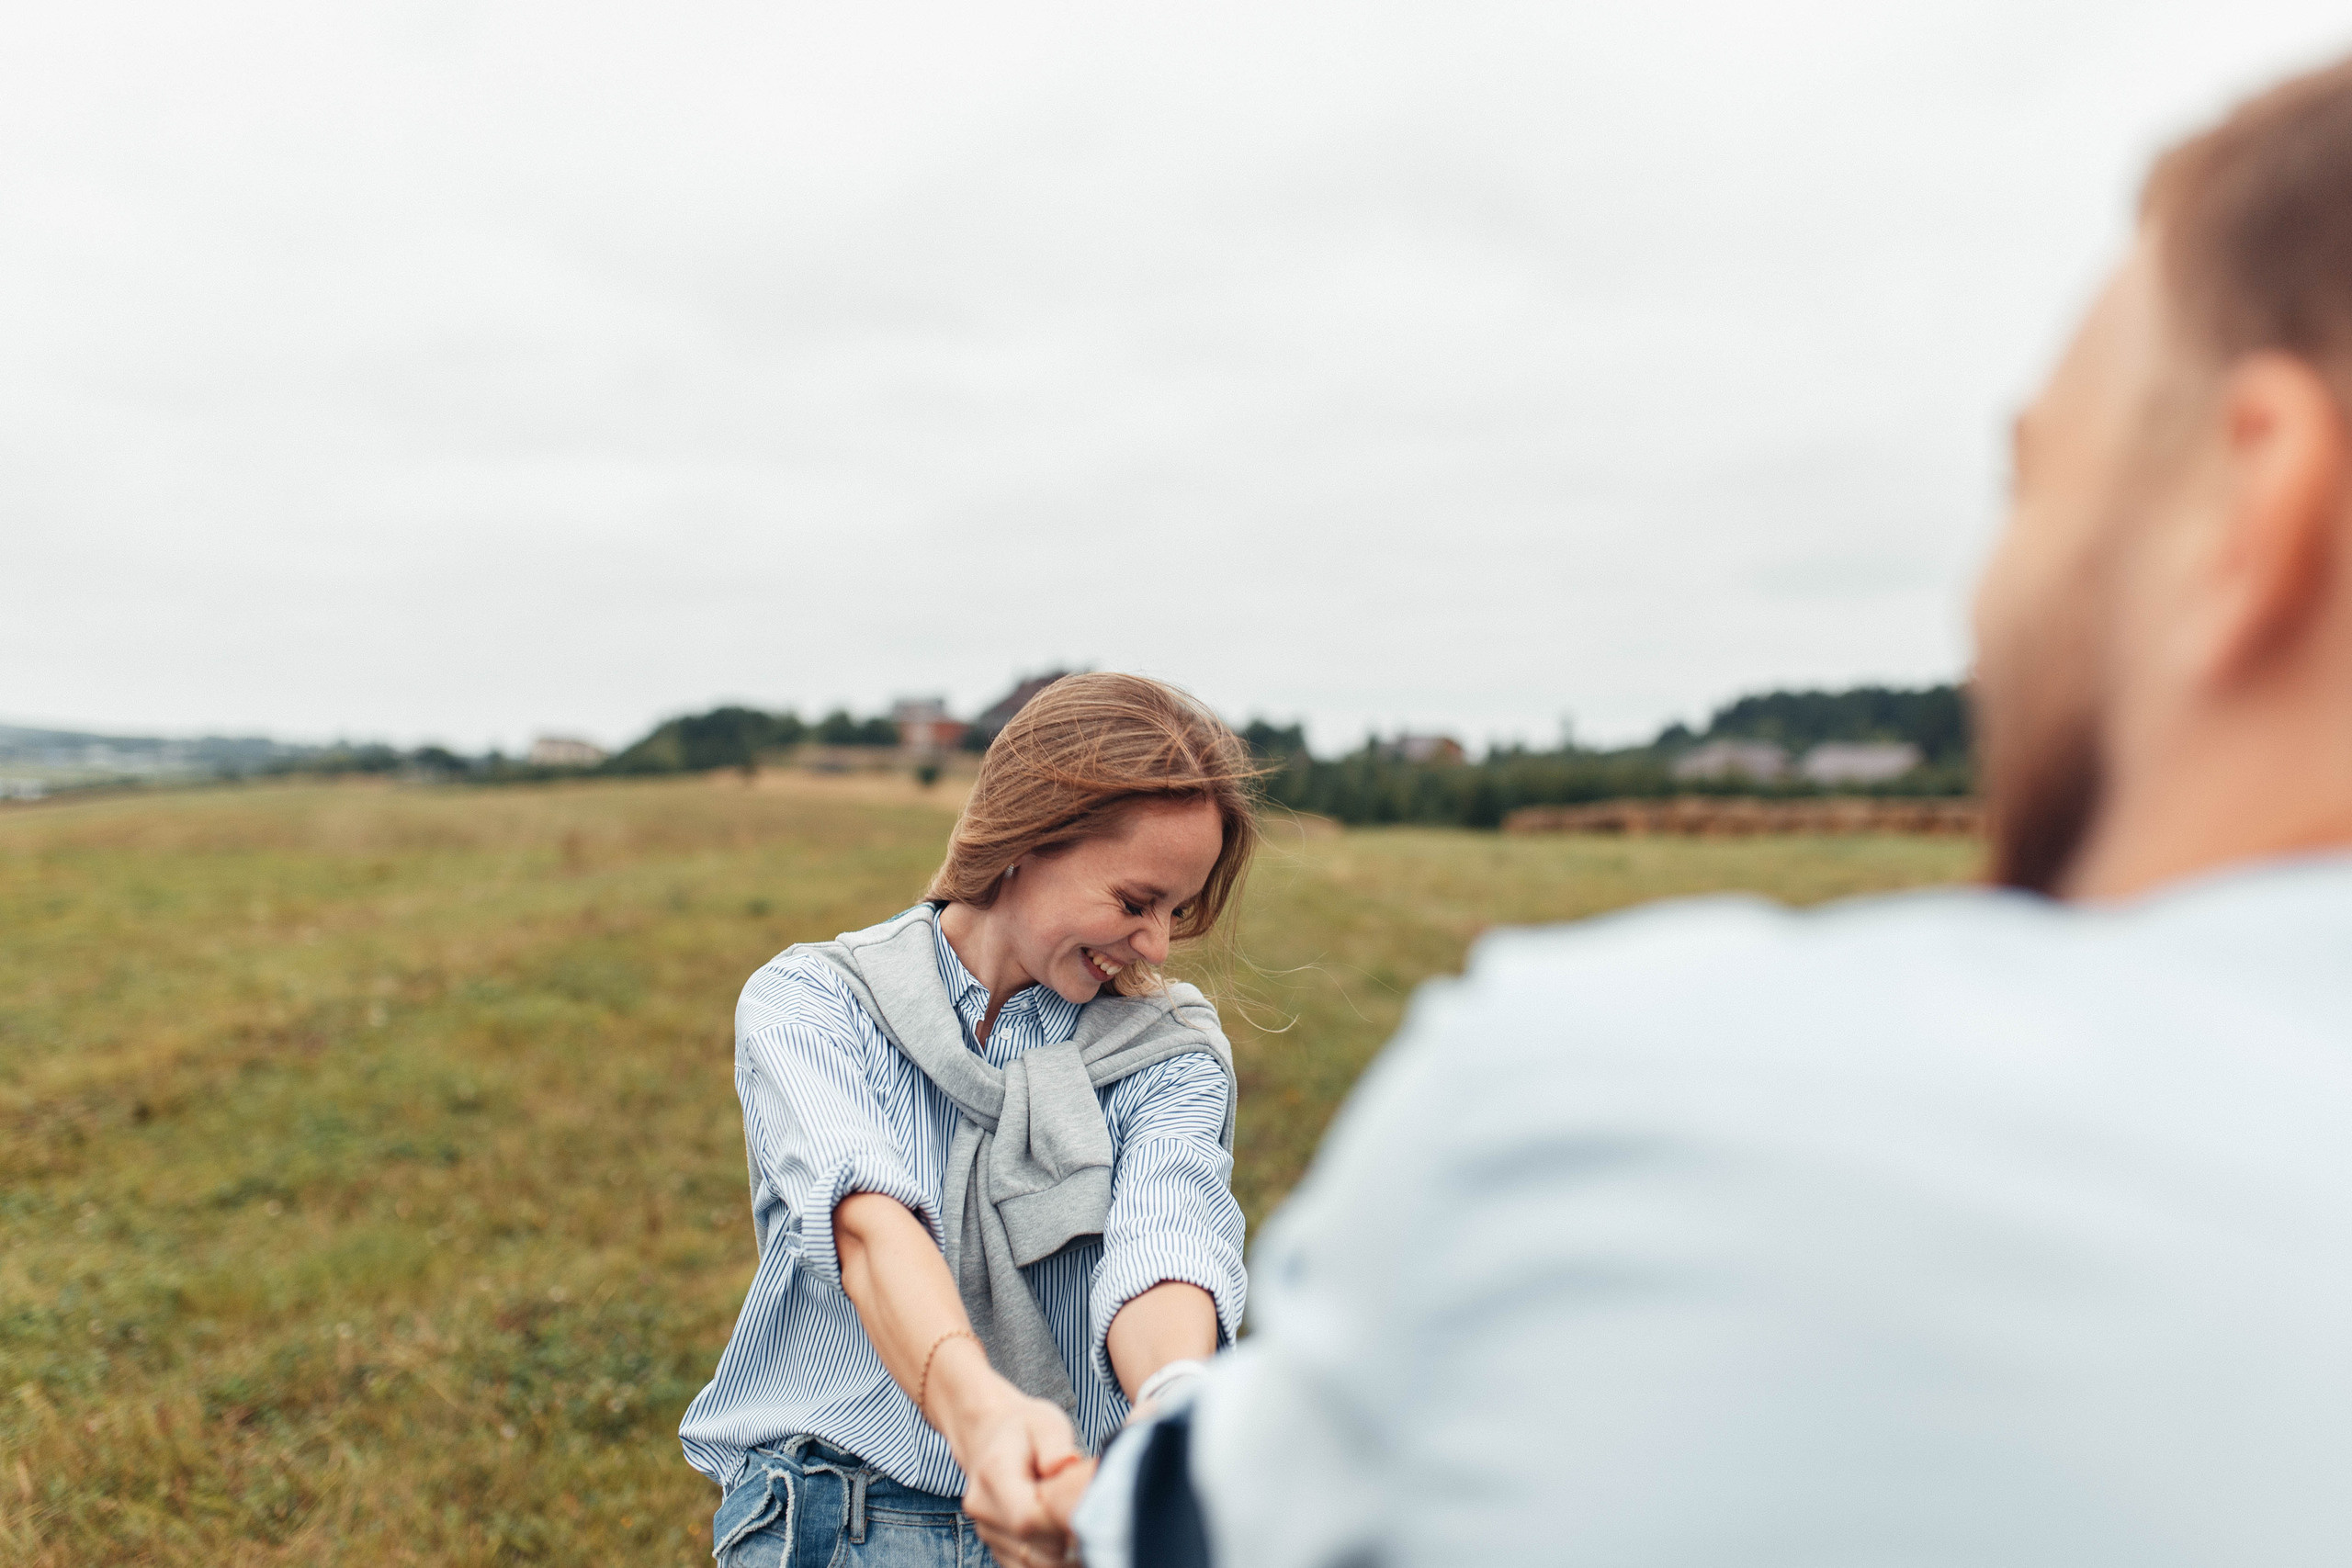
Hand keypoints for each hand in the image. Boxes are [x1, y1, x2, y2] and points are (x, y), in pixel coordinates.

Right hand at [953, 1389, 1085, 1567]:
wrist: (988, 1434)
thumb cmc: (1023, 1429)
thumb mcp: (1045, 1423)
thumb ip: (1056, 1446)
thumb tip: (1068, 1464)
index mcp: (994, 1474)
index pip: (1027, 1518)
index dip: (1063, 1521)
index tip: (1092, 1508)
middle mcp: (983, 1508)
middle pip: (1034, 1548)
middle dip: (1070, 1537)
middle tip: (1096, 1513)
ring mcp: (986, 1531)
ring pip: (1034, 1565)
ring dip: (1065, 1553)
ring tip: (1082, 1521)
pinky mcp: (996, 1546)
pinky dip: (1053, 1558)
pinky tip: (1068, 1533)